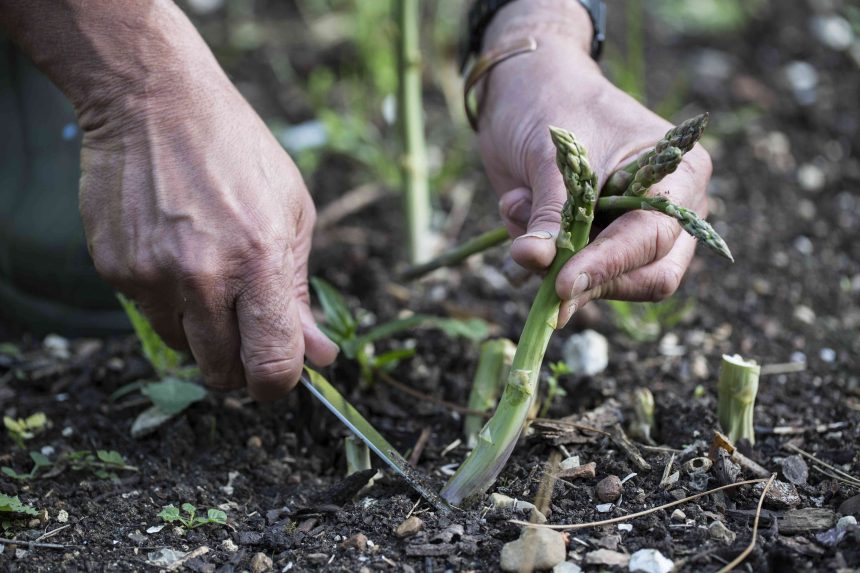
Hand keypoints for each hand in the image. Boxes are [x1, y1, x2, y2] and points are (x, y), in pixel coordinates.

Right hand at [69, 20, 336, 400]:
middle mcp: (202, 275)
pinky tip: (175, 252)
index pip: (271, 363)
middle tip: (247, 329)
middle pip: (222, 372)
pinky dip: (168, 300)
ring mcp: (152, 274)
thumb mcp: (292, 212)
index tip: (278, 378)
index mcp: (259, 259)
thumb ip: (300, 292)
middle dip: (240, 363)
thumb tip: (318, 356)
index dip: (278, 383)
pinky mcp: (115, 269)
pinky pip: (149, 314)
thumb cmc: (237, 152)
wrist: (154, 100)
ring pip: (184, 348)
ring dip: (203, 331)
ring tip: (209, 273)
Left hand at [477, 3, 711, 327]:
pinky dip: (539, 255)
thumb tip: (536, 260)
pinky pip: (572, 274)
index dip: (609, 266)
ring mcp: (633, 231)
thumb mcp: (554, 156)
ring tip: (517, 206)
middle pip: (650, 277)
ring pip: (609, 284)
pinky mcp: (595, 244)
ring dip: (555, 263)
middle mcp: (669, 211)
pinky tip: (516, 206)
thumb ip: (550, 210)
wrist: (524, 88)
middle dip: (592, 280)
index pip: (653, 238)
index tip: (564, 284)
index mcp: (679, 176)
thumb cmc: (552, 103)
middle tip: (544, 279)